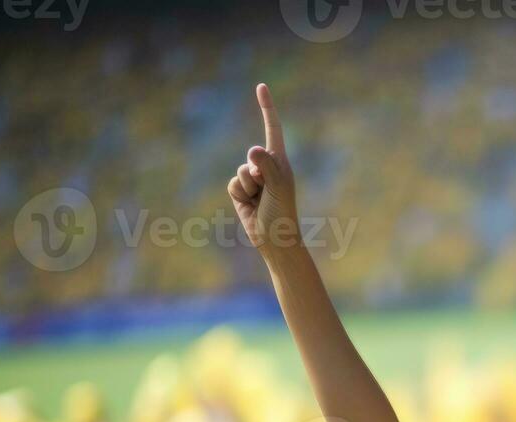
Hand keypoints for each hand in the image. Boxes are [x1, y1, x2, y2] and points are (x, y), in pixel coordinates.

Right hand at [227, 83, 299, 254]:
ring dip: (248, 187)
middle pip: (251, 156)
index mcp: (281, 162)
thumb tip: (253, 150)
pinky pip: (233, 184)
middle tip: (267, 192)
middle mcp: (267, 167)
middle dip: (256, 174)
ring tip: (260, 200)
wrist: (275, 240)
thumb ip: (267, 167)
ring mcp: (254, 179)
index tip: (261, 87)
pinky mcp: (242, 191)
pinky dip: (240, 194)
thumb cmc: (282, 213)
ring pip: (240, 171)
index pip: (272, 129)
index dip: (266, 108)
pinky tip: (250, 205)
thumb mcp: (278, 188)